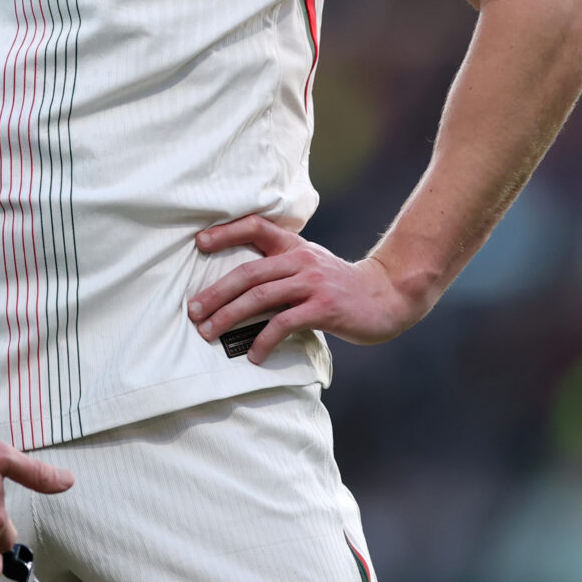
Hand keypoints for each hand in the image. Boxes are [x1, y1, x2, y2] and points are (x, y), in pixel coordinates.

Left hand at [188, 214, 436, 362]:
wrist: (388, 296)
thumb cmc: (343, 287)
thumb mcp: (312, 266)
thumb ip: (283, 268)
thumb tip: (241, 287)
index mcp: (295, 246)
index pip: (256, 227)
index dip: (225, 232)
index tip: (199, 242)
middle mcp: (301, 260)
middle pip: (248, 272)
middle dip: (216, 293)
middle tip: (193, 311)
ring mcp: (312, 283)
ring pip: (260, 297)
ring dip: (229, 316)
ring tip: (209, 332)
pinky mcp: (324, 308)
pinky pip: (284, 323)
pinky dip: (264, 340)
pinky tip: (253, 354)